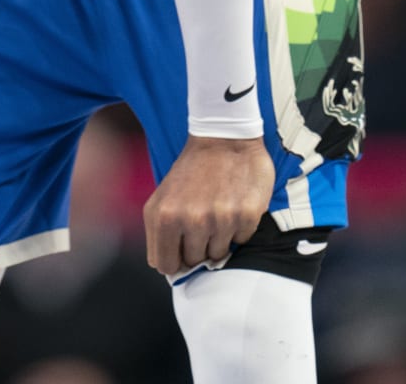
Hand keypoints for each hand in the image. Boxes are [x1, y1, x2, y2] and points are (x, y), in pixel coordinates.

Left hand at [143, 135, 273, 274]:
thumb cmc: (190, 171)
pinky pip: (241, 240)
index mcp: (164, 217)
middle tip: (201, 219)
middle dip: (197, 246)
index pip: (165, 266)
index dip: (174, 260)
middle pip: (194, 261)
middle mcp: (192, 220)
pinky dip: (238, 228)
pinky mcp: (247, 215)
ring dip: (218, 238)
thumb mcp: (161, 199)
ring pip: (218, 254)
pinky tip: (233, 204)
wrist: (224, 138)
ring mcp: (221, 219)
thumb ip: (158, 235)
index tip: (180, 250)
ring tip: (216, 209)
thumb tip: (168, 268)